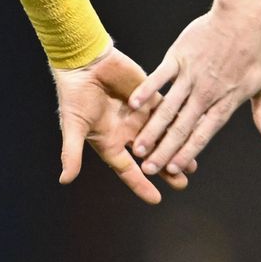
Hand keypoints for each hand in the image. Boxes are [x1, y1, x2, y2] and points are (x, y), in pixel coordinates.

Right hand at [54, 47, 191, 204]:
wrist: (83, 62)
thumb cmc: (74, 94)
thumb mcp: (73, 126)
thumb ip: (72, 152)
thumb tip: (65, 180)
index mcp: (109, 142)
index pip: (128, 169)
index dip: (141, 184)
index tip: (157, 199)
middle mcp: (127, 132)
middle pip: (151, 156)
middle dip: (166, 169)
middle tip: (183, 182)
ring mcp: (140, 115)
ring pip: (163, 136)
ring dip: (177, 148)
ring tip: (193, 164)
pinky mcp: (150, 96)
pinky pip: (169, 111)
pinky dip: (180, 121)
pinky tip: (195, 129)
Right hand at [128, 0, 260, 177]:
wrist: (244, 15)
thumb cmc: (257, 48)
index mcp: (225, 101)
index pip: (204, 133)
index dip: (188, 152)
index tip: (175, 170)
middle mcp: (206, 92)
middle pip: (182, 127)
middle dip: (165, 150)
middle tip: (149, 169)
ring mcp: (191, 74)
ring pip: (168, 107)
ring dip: (153, 129)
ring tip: (139, 147)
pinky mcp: (179, 56)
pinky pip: (160, 76)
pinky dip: (148, 90)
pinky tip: (135, 105)